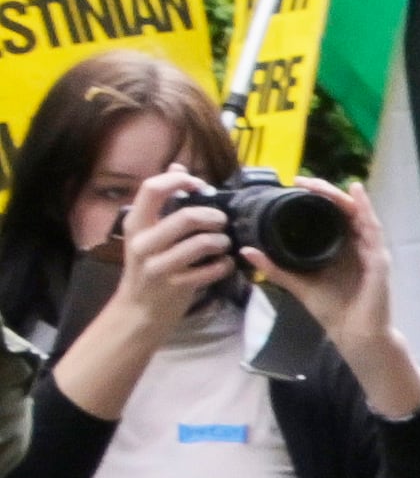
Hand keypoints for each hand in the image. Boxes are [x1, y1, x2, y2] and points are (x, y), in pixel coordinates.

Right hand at [50, 176, 249, 419]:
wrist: (138, 310)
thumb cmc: (149, 266)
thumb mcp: (148, 233)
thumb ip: (162, 202)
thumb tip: (177, 167)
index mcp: (135, 224)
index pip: (152, 188)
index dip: (180, 180)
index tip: (199, 185)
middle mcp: (143, 243)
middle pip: (187, 216)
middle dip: (214, 216)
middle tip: (221, 221)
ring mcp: (158, 266)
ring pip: (202, 243)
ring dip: (222, 241)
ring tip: (224, 243)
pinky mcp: (176, 286)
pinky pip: (212, 269)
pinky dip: (225, 264)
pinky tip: (225, 264)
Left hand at [254, 176, 419, 416]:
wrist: (355, 334)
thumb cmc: (333, 310)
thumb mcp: (298, 284)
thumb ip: (274, 268)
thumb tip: (246, 250)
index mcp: (338, 249)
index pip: (328, 216)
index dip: (314, 199)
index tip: (293, 185)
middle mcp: (355, 245)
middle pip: (343, 210)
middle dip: (324, 192)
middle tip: (302, 180)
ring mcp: (369, 251)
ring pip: (357, 215)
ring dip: (340, 197)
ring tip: (322, 184)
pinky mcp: (378, 260)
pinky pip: (373, 230)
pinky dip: (366, 210)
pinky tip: (356, 195)